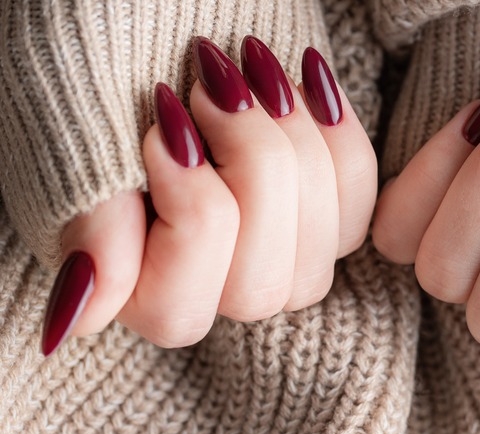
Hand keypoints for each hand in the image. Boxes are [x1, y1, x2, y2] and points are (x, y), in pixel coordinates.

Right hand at [42, 38, 375, 351]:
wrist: (154, 19)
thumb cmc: (106, 72)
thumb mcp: (83, 134)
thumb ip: (90, 221)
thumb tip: (79, 317)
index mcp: (134, 285)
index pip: (177, 302)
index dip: (188, 206)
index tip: (165, 116)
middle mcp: (212, 286)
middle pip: (261, 284)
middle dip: (253, 164)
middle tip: (217, 82)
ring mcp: (274, 255)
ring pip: (322, 245)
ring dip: (296, 142)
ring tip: (255, 67)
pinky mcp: (321, 212)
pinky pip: (358, 199)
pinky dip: (339, 133)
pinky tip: (306, 76)